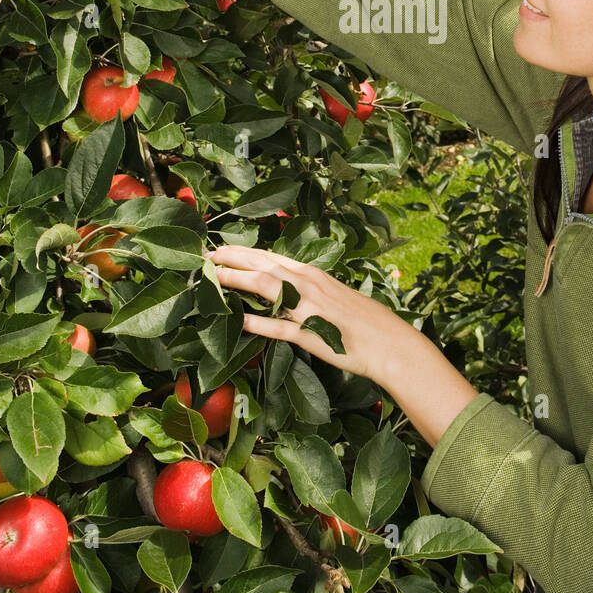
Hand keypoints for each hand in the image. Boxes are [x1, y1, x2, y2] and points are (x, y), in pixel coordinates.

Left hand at [207, 245, 419, 387]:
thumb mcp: (332, 297)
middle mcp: (309, 285)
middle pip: (263, 266)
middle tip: (204, 257)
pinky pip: (281, 327)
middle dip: (232, 259)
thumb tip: (281, 290)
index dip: (242, 252)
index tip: (219, 249)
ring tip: (212, 278)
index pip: (270, 257)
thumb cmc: (363, 321)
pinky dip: (260, 323)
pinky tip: (241, 320)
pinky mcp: (312, 334)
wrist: (389, 342)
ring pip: (268, 288)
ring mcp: (309, 309)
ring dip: (237, 281)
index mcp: (313, 275)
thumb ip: (306, 291)